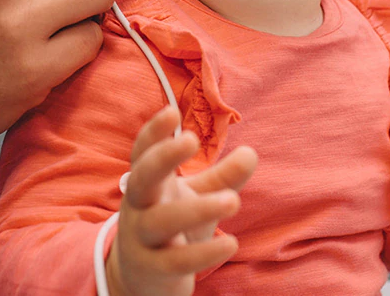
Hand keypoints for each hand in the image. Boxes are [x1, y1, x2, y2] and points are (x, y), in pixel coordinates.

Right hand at [108, 106, 257, 295]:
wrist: (142, 280)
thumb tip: (251, 152)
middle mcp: (139, 206)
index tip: (172, 112)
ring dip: (197, 209)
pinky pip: (175, 261)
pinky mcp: (152, 269)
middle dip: (163, 157)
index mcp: (148, 183)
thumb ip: (223, 177)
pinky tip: (230, 243)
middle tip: (191, 139)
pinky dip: (203, 253)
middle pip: (142, 177)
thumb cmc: (173, 227)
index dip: (153, 132)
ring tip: (233, 200)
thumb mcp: (196, 197)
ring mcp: (141, 238)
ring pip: (160, 220)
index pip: (143, 152)